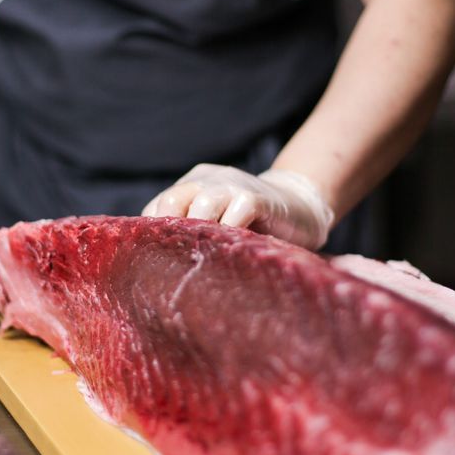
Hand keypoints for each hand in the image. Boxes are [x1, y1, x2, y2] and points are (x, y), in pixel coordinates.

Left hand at [142, 163, 333, 249]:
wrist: (302, 209)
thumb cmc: (252, 228)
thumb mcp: (217, 228)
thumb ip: (193, 238)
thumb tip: (159, 273)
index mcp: (191, 186)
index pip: (158, 206)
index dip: (152, 235)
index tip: (153, 265)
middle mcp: (208, 180)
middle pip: (172, 200)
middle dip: (170, 233)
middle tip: (174, 266)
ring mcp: (233, 185)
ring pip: (203, 203)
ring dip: (201, 234)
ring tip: (203, 262)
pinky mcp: (259, 197)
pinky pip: (239, 209)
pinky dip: (231, 231)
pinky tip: (232, 253)